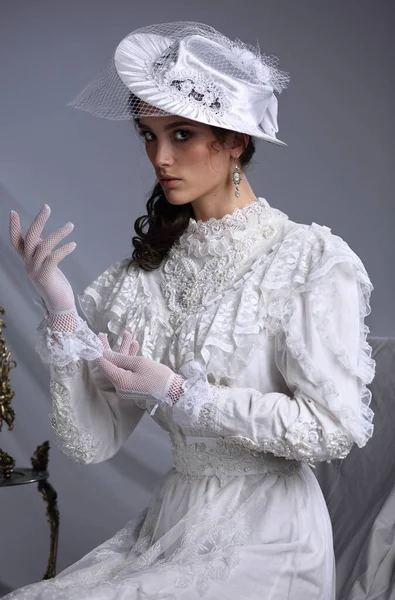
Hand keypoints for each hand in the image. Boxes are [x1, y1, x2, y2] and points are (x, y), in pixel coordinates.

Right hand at [9, 204, 77, 330]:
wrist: (60, 306)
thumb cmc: (55, 284)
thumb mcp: (46, 265)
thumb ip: (41, 252)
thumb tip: (39, 237)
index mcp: (27, 261)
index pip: (16, 242)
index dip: (14, 228)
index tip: (13, 212)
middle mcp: (28, 265)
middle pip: (29, 238)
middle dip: (38, 221)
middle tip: (47, 207)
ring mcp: (36, 271)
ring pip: (43, 246)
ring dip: (58, 234)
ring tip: (71, 225)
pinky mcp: (46, 277)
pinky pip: (53, 258)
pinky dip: (63, 249)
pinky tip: (73, 245)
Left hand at [96, 332, 184, 406]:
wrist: (172, 390)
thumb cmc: (157, 375)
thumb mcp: (139, 363)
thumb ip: (120, 358)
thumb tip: (105, 354)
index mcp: (119, 381)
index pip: (103, 365)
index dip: (99, 351)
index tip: (96, 340)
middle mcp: (119, 386)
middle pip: (109, 365)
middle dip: (109, 349)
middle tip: (103, 335)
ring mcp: (125, 387)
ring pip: (119, 366)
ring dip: (123, 352)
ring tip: (127, 335)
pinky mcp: (131, 386)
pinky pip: (126, 371)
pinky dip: (129, 360)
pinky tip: (134, 346)